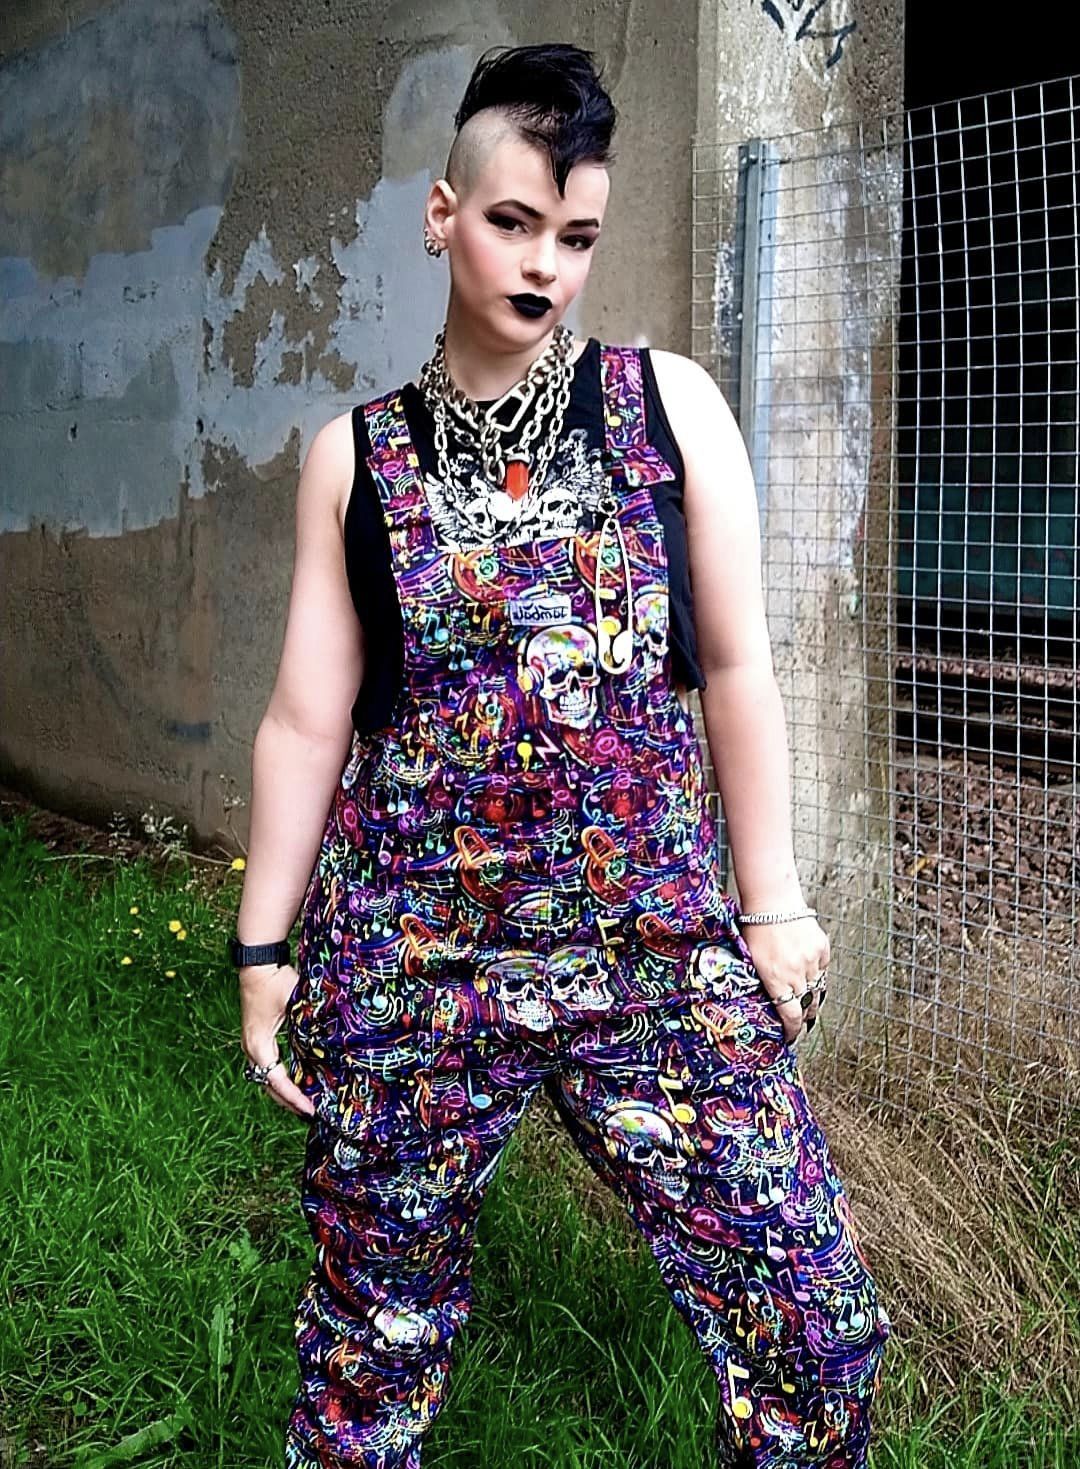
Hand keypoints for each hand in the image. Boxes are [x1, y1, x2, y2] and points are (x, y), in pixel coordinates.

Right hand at [238, 962, 315, 1118]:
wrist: (257, 964)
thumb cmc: (276, 981)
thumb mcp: (296, 1003)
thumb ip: (310, 1025)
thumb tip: (333, 1045)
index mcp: (259, 1045)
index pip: (277, 1080)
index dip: (294, 1097)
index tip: (310, 1109)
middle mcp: (251, 1049)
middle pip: (269, 1085)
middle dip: (289, 1101)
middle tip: (310, 1113)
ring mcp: (250, 1045)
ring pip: (266, 1078)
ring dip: (284, 1092)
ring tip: (303, 1104)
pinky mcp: (255, 1039)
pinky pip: (267, 1066)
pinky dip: (280, 1078)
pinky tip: (296, 1082)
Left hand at [739, 915, 829, 1043]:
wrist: (772, 901)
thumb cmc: (754, 928)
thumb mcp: (750, 960)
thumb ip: (762, 981)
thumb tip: (767, 1002)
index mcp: (774, 978)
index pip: (791, 1016)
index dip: (792, 1031)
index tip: (790, 1036)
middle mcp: (796, 973)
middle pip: (808, 1006)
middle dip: (803, 1016)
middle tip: (798, 1021)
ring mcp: (811, 960)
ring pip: (818, 990)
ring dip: (812, 997)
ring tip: (805, 999)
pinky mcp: (821, 948)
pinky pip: (822, 969)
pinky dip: (816, 974)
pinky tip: (807, 971)